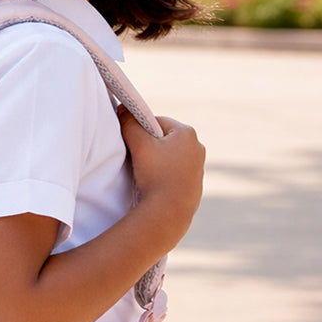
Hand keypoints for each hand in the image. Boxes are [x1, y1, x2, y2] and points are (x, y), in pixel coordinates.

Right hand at [118, 108, 204, 226]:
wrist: (170, 212)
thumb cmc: (156, 175)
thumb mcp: (138, 144)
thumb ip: (129, 123)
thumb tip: (123, 109)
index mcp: (187, 133)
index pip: (156, 122)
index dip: (140, 130)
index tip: (132, 144)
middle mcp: (197, 147)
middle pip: (164, 139)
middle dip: (149, 146)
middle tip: (137, 159)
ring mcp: (198, 167)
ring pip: (170, 156)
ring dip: (156, 162)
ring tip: (146, 174)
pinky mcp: (195, 184)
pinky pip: (175, 173)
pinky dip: (164, 176)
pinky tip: (155, 185)